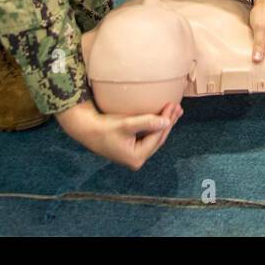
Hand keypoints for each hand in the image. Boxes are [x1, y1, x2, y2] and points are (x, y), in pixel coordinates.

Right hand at [55, 99, 181, 169]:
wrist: (86, 129)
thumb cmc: (104, 127)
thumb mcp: (126, 124)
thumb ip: (147, 123)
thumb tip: (166, 121)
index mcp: (137, 157)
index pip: (157, 137)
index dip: (167, 121)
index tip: (173, 105)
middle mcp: (137, 159)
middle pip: (158, 139)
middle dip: (168, 122)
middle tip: (178, 107)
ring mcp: (134, 154)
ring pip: (154, 137)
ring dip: (164, 123)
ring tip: (174, 110)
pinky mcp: (131, 148)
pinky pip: (148, 136)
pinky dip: (155, 125)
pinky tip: (161, 116)